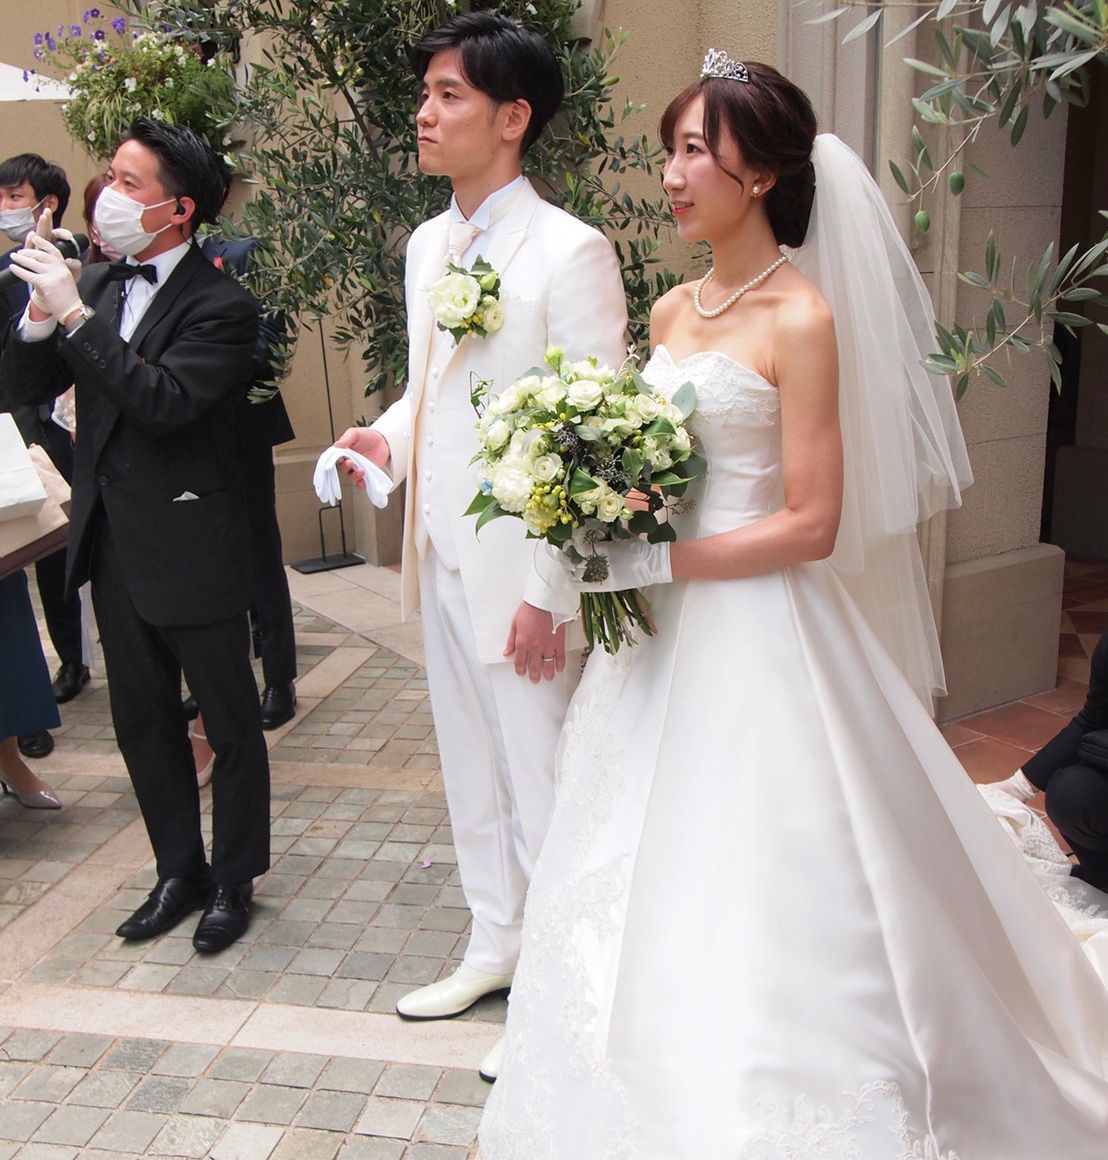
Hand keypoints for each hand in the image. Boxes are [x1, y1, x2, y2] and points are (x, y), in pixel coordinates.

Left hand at [9, 231, 82, 323]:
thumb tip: (40, 263)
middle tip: (19, 252)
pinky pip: (29, 275)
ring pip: (33, 263)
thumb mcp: (66, 280)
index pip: (53, 251)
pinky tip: (13, 268)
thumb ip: (56, 270)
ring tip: (14, 257)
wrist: (72, 311)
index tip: (35, 238)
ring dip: (20, 259)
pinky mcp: (46, 283)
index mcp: (65, 267)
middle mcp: (60, 269)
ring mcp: (53, 275)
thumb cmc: (68, 298)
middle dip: (27, 252)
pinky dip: (19, 271)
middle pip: (40, 255)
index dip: (43, 243)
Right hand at [35, 209, 82, 282]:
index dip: (63, 234)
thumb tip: (73, 261)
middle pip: (47, 231)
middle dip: (47, 221)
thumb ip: (76, 266)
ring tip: (42, 217)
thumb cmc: (62, 279)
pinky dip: (30, 240)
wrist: (52, 290)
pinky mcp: (30, 257)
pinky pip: (29, 246)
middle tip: (48, 211)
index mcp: (58, 248)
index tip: (69, 236)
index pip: (60, 237)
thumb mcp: (73, 273)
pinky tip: (32, 234)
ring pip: (38, 236)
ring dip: (40, 226)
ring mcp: (38, 250)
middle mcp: (47, 246)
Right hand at [333, 426, 389, 488]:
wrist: (383, 441)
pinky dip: (361, 485)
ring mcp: (357, 470)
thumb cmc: (367, 436)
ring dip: (354, 476)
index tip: (340, 459)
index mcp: (343, 453)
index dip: (336, 461)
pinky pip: (361, 483)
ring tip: (361, 470)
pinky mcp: (366, 475)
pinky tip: (363, 482)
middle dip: (345, 468)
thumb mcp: (355, 433)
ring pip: (351, 478)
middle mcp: (349, 463)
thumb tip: (336, 445)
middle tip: (350, 462)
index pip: (335, 460)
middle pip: (343, 470)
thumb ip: (346, 438)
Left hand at [504, 601, 565, 682]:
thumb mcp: (515, 624)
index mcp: (523, 643)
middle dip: (534, 675)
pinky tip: (559, 669)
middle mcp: (535, 647)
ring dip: (548, 673)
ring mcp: (548, 645)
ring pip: (548, 664)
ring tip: (548, 677)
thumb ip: (511, 641)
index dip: (520, 670)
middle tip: (535, 679)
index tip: (521, 673)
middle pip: (535, 666)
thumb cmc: (529, 609)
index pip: (520, 662)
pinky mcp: (559, 642)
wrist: (544, 601)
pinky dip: (560, 664)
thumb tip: (507, 652)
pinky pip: (560, 657)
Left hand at [558, 539, 672, 592]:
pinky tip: (569, 577)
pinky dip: (573, 581)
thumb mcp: (620, 537)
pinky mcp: (605, 586)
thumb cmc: (638, 547)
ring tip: (564, 562)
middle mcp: (602, 563)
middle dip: (566, 555)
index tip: (568, 540)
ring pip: (576, 573)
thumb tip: (587, 534)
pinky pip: (583, 586)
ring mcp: (603, 576)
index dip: (572, 543)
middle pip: (575, 560)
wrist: (653, 564)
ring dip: (567, 567)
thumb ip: (604, 537)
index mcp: (606, 549)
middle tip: (562, 551)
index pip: (581, 547)